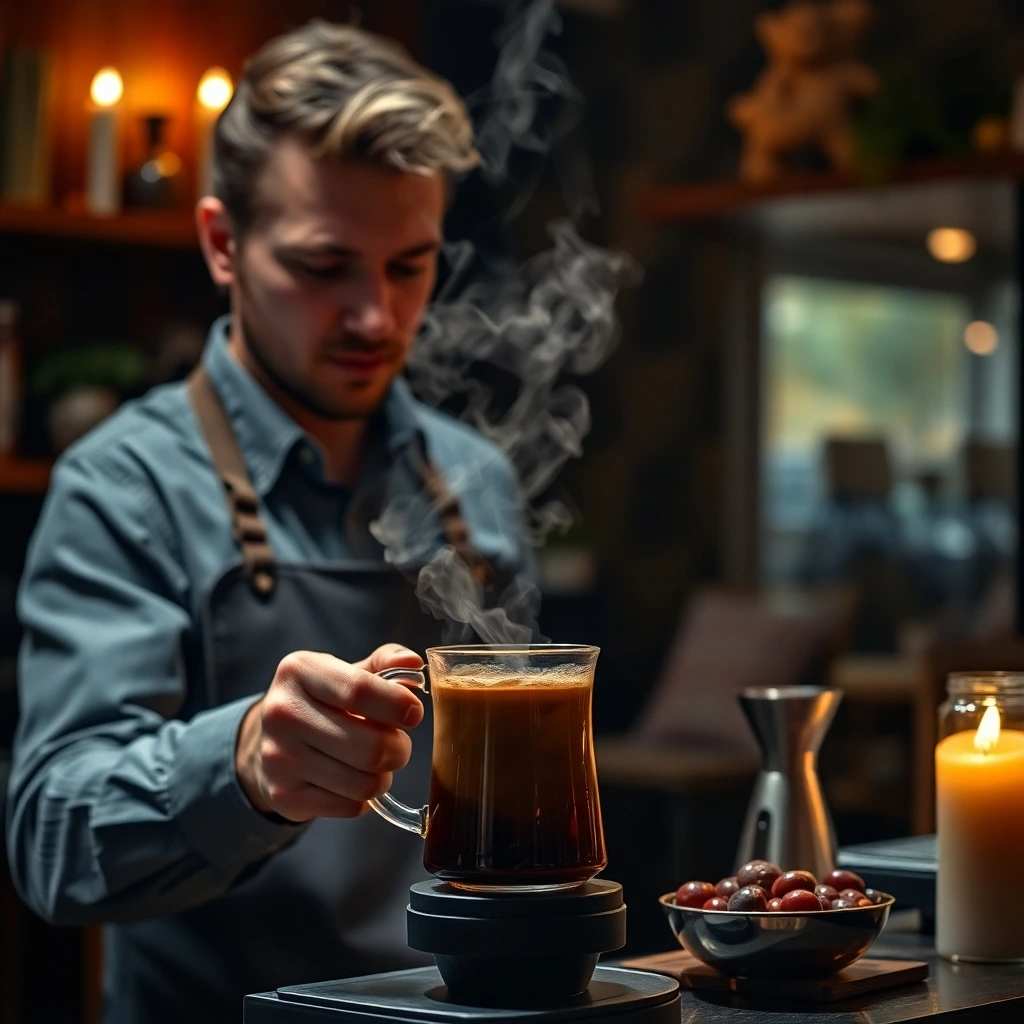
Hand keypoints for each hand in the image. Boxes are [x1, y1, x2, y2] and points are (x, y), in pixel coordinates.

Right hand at [235, 644, 424, 821]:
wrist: (272, 740)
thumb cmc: (325, 700)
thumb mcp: (349, 671)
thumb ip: (386, 663)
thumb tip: (412, 661)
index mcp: (299, 671)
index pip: (360, 690)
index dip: (398, 705)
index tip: (414, 713)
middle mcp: (283, 712)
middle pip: (371, 746)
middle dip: (399, 748)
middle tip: (397, 743)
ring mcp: (279, 757)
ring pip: (365, 783)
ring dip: (384, 776)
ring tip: (375, 762)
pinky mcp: (283, 795)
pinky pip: (351, 806)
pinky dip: (364, 798)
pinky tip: (352, 779)